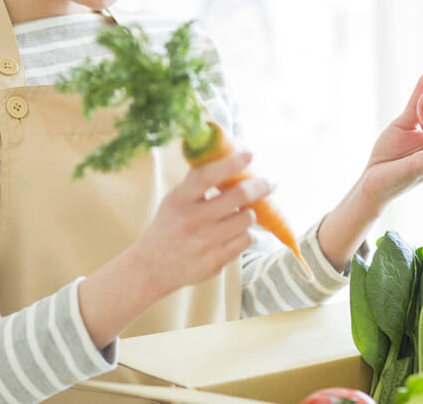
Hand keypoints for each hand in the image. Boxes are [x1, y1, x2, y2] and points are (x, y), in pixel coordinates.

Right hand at [79, 150, 269, 348]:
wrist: (152, 267)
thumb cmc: (169, 226)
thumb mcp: (174, 200)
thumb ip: (197, 182)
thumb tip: (229, 158)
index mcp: (179, 200)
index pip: (207, 177)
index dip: (231, 163)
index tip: (250, 154)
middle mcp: (191, 220)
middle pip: (238, 196)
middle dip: (260, 186)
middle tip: (270, 182)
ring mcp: (203, 243)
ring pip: (246, 219)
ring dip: (248, 214)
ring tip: (239, 215)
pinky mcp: (214, 262)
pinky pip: (246, 240)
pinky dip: (244, 234)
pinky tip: (233, 235)